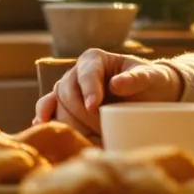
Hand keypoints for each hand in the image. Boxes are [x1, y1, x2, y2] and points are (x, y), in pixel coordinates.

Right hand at [31, 48, 180, 133]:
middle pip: (67, 89)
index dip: (89, 89)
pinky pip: (48, 107)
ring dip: (66, 118)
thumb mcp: (151, 77)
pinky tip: (42, 127)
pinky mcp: (64, 104)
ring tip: (80, 134)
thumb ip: (136, 78)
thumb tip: (116, 84)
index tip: (95, 107)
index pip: (86, 72)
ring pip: (55, 100)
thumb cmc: (151, 82)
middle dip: (81, 110)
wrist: (150, 96)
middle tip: (100, 126)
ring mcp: (69, 88)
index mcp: (95, 59)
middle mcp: (77, 71)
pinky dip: (44, 117)